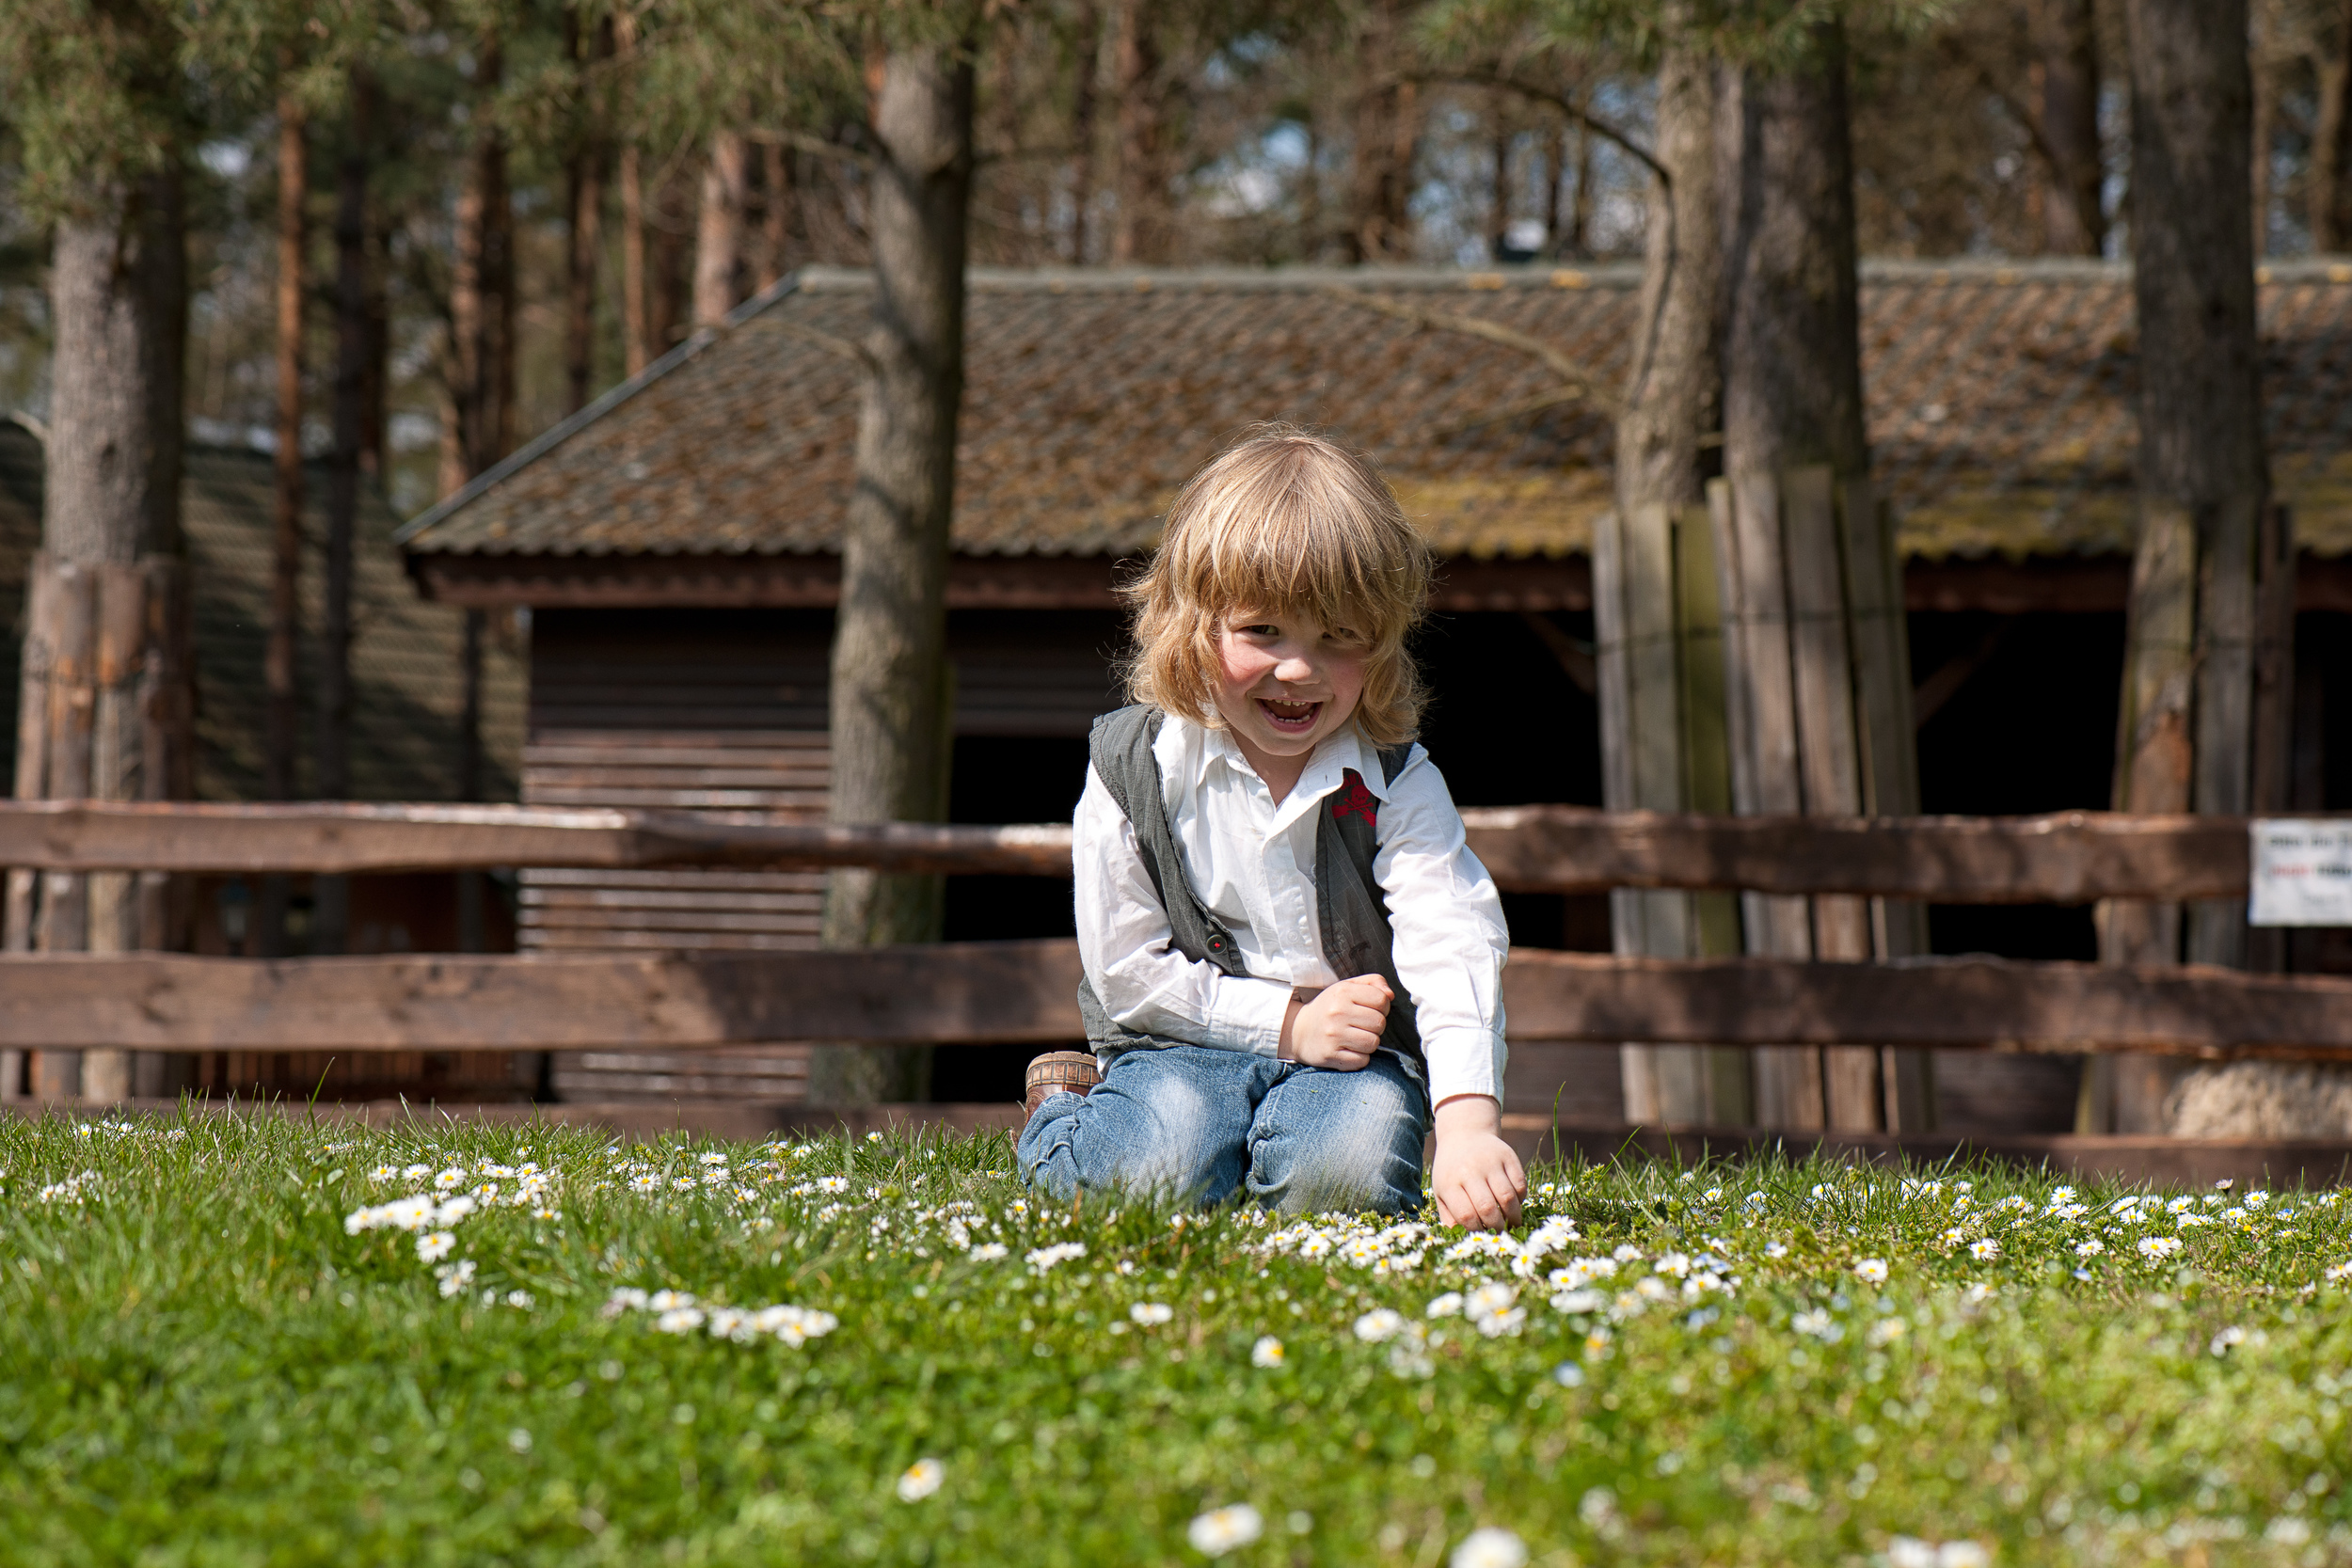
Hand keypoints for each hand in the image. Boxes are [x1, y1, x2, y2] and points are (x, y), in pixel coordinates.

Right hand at [1277, 975, 1391, 1070]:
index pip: (1382, 1000)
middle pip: (1380, 1023)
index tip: (1371, 1010)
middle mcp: (1337, 1012)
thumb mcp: (1347, 987)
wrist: (1298, 1030)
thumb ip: (1373, 982)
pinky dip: (1360, 1058)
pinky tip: (1348, 1050)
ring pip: (1373, 1043)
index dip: (1382, 1007)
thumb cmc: (1330, 1007)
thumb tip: (1391, 995)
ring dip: (1369, 1043)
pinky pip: (1362, 1061)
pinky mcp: (1330, 1055)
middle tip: (1362, 1025)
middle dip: (1376, 1026)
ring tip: (1356, 1038)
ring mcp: (1333, 1035)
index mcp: (1343, 992)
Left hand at [1431, 1095, 1524, 1230]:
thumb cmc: (1451, 1171)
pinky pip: (1520, 1183)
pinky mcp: (1507, 1155)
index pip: (1466, 1215)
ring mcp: (1490, 1161)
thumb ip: (1449, 1216)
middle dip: (1497, 1227)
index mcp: (1450, 1182)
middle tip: (1501, 1234)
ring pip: (1507, 1196)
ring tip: (1513, 1223)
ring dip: (1513, 1216)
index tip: (1483, 1236)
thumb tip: (1461, 1239)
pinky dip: (1521, 1198)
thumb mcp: (1442, 1191)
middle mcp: (1469, 1170)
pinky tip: (1515, 1202)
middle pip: (1488, 1207)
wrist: (1464, 1134)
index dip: (1477, 1230)